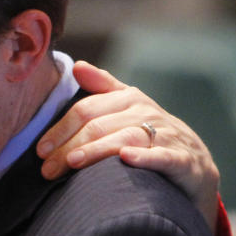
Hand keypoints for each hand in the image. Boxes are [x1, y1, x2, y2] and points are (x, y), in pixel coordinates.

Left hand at [37, 60, 219, 228]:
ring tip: (72, 162)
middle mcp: (146, 113)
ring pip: (125, 138)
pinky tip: (125, 159)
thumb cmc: (150, 133)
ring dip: (96, 151)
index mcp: (128, 99)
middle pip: (99, 127)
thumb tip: (77, 66)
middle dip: (69, 147)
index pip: (85, 110)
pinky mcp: (182, 159)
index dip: (60, 129)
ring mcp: (166, 135)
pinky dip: (144, 157)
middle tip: (47, 169)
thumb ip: (102, 86)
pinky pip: (162, 156)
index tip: (40, 150)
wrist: (194, 163)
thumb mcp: (128, 106)